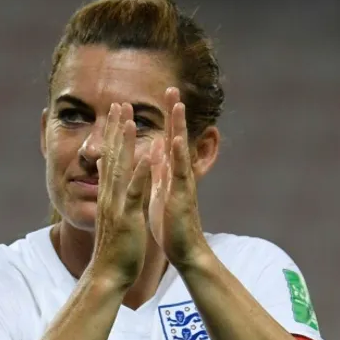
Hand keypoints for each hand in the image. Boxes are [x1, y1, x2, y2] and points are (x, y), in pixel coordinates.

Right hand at [87, 103, 153, 288]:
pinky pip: (135, 191)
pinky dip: (141, 172)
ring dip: (125, 143)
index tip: (116, 115)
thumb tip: (106, 182)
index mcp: (108, 196)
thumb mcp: (110, 218)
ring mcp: (117, 205)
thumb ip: (109, 197)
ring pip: (120, 168)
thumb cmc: (114, 249)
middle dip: (115, 130)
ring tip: (129, 120)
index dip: (113, 137)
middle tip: (118, 104)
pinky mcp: (127, 217)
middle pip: (112, 157)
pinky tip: (148, 155)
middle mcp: (109, 196)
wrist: (109, 274)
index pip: (110, 160)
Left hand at [148, 88, 209, 270]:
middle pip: (177, 139)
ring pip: (181, 151)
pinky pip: (179, 174)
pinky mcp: (182, 198)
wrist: (183, 251)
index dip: (165, 120)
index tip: (162, 97)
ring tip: (178, 105)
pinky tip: (176, 140)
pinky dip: (178, 156)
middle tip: (173, 88)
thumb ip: (159, 172)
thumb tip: (155, 152)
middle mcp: (178, 175)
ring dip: (179, 127)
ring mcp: (183, 185)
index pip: (167, 141)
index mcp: (169, 174)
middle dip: (175, 114)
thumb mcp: (159, 192)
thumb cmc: (171, 224)